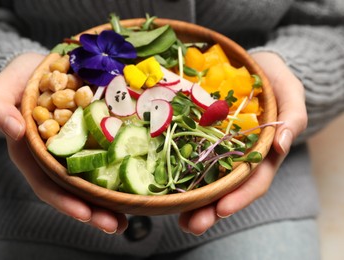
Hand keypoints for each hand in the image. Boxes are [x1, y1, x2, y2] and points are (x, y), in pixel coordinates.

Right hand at [0, 53, 127, 233]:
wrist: (44, 64)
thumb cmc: (21, 78)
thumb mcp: (3, 88)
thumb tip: (13, 130)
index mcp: (33, 152)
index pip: (47, 183)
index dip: (65, 201)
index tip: (85, 213)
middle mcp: (57, 156)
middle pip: (75, 189)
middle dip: (94, 209)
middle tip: (117, 225)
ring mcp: (78, 147)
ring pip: (93, 178)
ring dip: (111, 199)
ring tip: (132, 214)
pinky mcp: (95, 134)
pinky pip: (108, 154)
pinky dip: (121, 168)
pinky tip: (137, 182)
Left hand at [179, 51, 307, 234]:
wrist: (250, 65)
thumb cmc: (273, 79)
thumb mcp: (289, 92)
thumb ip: (293, 116)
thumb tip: (282, 144)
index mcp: (263, 152)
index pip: (254, 180)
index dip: (239, 197)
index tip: (221, 209)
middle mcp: (239, 157)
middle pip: (227, 189)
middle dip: (210, 209)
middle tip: (191, 224)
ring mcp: (218, 149)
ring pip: (207, 180)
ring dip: (193, 202)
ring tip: (176, 217)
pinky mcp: (201, 138)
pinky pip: (191, 157)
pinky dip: (180, 174)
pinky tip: (167, 187)